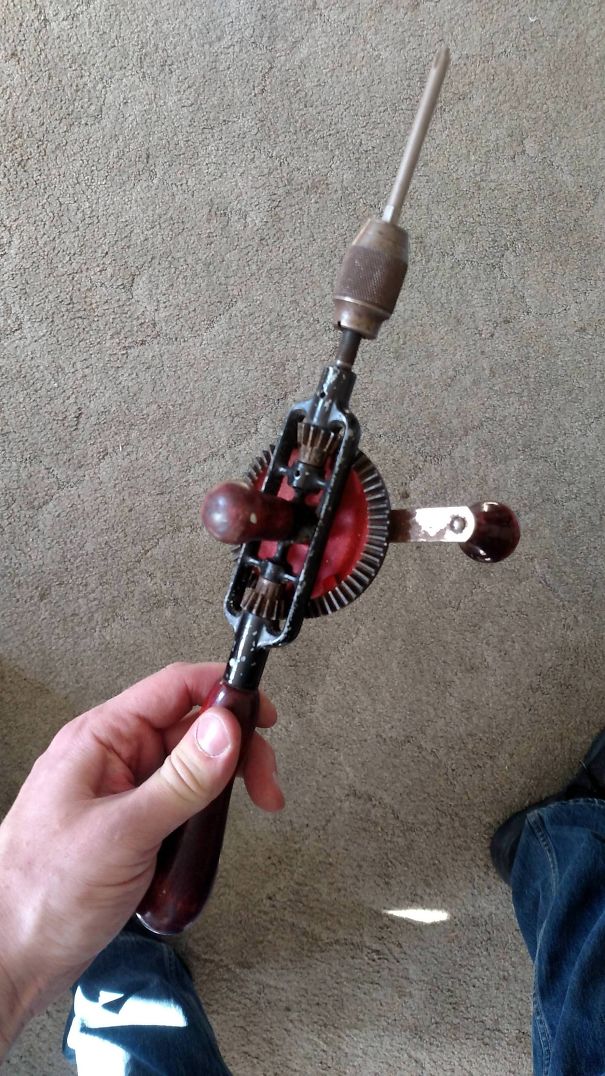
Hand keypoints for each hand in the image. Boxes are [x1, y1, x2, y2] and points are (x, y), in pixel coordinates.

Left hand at [0, 662, 282, 1050]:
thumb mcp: (123, 833)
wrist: (13, 959)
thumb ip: (180, 780)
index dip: (223, 691)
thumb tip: (224, 729)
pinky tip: (211, 836)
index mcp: (100, 740)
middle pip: (191, 728)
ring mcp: (123, 793)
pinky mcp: (133, 825)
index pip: (173, 689)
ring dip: (225, 786)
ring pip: (191, 767)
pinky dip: (206, 814)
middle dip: (236, 750)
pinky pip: (181, 803)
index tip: (262, 715)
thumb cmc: (42, 895)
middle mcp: (113, 758)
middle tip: (264, 784)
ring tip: (248, 810)